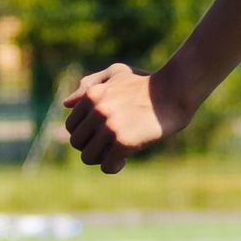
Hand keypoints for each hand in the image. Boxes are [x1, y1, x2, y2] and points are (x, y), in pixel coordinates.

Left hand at [63, 65, 182, 173]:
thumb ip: (90, 83)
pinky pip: (106, 165)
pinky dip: (113, 167)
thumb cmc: (148, 83)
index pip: (72, 127)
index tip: (102, 135)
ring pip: (88, 157)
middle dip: (92, 147)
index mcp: (91, 96)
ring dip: (101, 159)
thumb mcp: (117, 73)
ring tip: (116, 154)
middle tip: (110, 146)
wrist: (175, 92)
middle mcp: (97, 111)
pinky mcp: (123, 142)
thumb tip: (66, 103)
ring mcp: (109, 127)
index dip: (86, 135)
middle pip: (77, 143)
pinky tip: (124, 161)